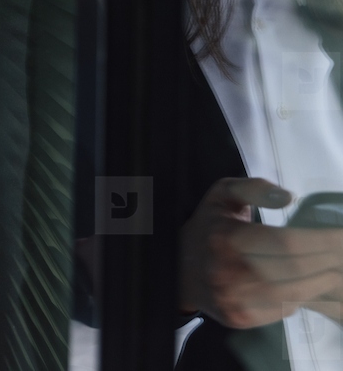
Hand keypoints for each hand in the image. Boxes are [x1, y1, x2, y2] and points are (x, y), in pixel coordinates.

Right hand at [180, 178, 342, 328]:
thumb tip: (288, 197)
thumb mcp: (223, 195)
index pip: (287, 242)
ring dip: (321, 281)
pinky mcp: (237, 317)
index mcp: (224, 236)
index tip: (342, 235)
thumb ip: (254, 188)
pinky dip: (303, 297)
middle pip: (295, 268)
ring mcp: (231, 297)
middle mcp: (225, 269)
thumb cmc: (209, 226)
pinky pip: (283, 309)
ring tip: (335, 269)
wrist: (178, 267)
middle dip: (328, 260)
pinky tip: (310, 284)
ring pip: (293, 293)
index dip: (322, 240)